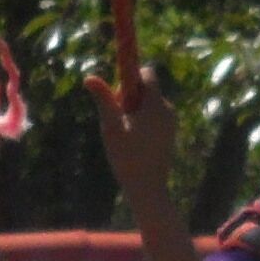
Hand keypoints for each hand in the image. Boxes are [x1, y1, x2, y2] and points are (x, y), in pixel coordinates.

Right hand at [92, 68, 177, 182]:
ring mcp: (171, 120)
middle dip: (129, 96)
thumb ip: (103, 100)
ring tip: (125, 134)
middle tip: (117, 119)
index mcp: (155, 104)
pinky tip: (134, 141)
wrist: (148, 187)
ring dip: (134, 110)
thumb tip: (88, 77)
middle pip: (146, 88)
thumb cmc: (127, 158)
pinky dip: (142, 121)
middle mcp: (167, 108)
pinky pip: (154, 115)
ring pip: (149, 103)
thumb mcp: (111, 127)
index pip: (146, 73)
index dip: (130, 77)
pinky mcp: (170, 131)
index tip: (117, 94)